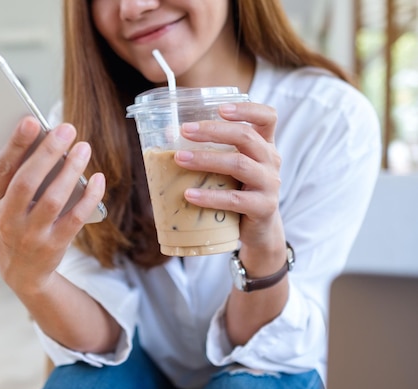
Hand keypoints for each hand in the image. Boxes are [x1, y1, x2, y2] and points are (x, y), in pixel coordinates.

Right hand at [0, 116, 105, 293]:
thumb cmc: (5, 227)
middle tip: (66, 129)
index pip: (1, 170)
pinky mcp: (55, 245)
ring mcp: (31, 235)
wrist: (22, 273)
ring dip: (70, 171)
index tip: (31, 121)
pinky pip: (75, 218)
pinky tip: (97, 178)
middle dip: (47, 153)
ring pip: (53, 199)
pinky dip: (88, 197)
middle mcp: (7, 221)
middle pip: (27, 182)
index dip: (15, 145)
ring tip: (83, 148)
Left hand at [176, 102, 284, 254]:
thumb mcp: (228, 168)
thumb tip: (167, 132)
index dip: (247, 109)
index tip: (220, 108)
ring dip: (206, 160)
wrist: (258, 231)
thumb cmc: (238, 191)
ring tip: (179, 159)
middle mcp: (271, 160)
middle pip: (246, 137)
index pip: (267, 117)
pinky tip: (190, 195)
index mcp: (264, 145)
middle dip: (213, 131)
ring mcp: (270, 184)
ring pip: (239, 164)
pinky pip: (235, 199)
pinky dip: (210, 196)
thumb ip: (208, 150)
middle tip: (184, 130)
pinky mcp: (264, 207)